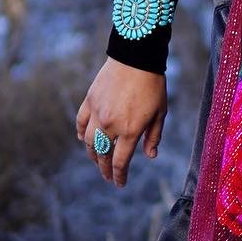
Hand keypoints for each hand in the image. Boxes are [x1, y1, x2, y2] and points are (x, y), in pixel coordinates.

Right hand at [76, 58, 167, 187]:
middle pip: (102, 155)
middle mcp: (111, 125)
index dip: (119, 176)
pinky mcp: (90, 100)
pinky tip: (84, 139)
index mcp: (130, 130)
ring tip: (96, 159)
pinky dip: (81, 133)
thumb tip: (150, 156)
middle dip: (104, 169)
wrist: (136, 57)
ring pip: (88, 141)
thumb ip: (154, 136)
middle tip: (107, 176)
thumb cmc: (153, 85)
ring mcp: (98, 113)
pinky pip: (81, 122)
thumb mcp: (160, 112)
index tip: (119, 183)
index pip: (120, 162)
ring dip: (92, 154)